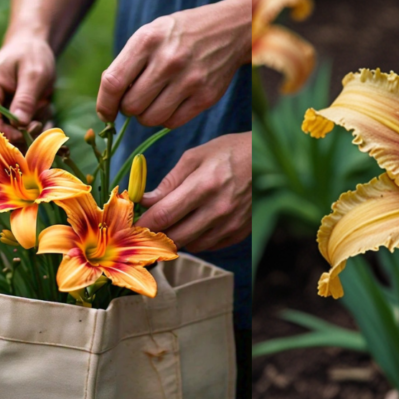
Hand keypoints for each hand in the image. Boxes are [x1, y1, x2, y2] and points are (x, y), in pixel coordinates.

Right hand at [0, 35, 55, 138]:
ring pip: (5, 135)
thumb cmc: (32, 56)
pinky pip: (11, 132)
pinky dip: (28, 126)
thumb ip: (26, 99)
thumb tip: (20, 124)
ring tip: (42, 106)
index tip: (35, 128)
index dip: (11, 134)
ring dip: (28, 128)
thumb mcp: (34, 75)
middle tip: (42, 117)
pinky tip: (39, 111)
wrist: (29, 48)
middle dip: (22, 132)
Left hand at [96, 0, 251, 128]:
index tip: (105, 112)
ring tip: (153, 102)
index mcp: (148, 40)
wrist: (228, 30)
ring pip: (151, 119)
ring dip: (146, 116)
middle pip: (131, 106)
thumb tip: (109, 102)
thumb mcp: (151, 34)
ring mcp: (189, 80)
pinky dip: (166, 119)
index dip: (104, 104)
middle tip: (137, 99)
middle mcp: (168, 60)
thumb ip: (128, 63)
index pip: (113, 83)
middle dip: (128, 108)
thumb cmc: (180, 34)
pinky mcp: (205, 97)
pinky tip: (170, 104)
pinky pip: (172, 123)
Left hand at [136, 132, 251, 252]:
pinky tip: (191, 226)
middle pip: (175, 236)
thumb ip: (169, 182)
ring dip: (174, 239)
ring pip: (190, 245)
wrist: (269, 160)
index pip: (164, 215)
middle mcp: (219, 209)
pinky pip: (208, 246)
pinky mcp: (240, 232)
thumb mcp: (196, 156)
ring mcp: (231, 224)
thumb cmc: (229, 152)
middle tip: (142, 230)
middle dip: (154, 236)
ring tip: (168, 225)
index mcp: (204, 185)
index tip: (129, 225)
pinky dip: (194, 240)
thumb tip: (145, 201)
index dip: (142, 225)